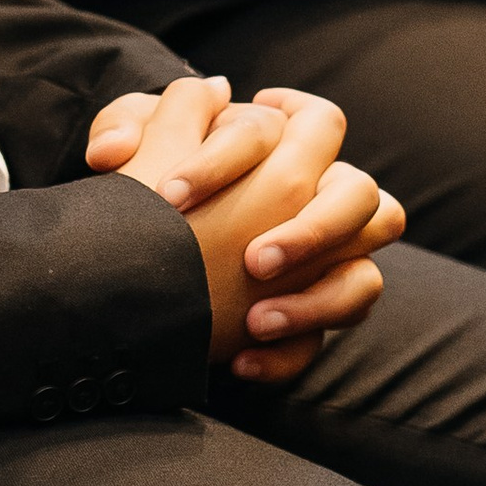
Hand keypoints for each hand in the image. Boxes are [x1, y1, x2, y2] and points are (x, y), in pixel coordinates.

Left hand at [96, 82, 403, 383]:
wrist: (126, 268)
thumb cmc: (136, 191)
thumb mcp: (126, 151)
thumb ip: (122, 127)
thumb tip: (119, 147)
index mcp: (282, 144)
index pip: (304, 124)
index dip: (235, 158)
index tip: (173, 194)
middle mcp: (312, 201)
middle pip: (361, 194)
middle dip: (315, 228)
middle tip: (253, 260)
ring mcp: (315, 265)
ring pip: (365, 277)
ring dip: (319, 300)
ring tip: (256, 321)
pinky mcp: (300, 320)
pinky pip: (323, 342)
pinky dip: (286, 354)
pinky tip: (240, 361)